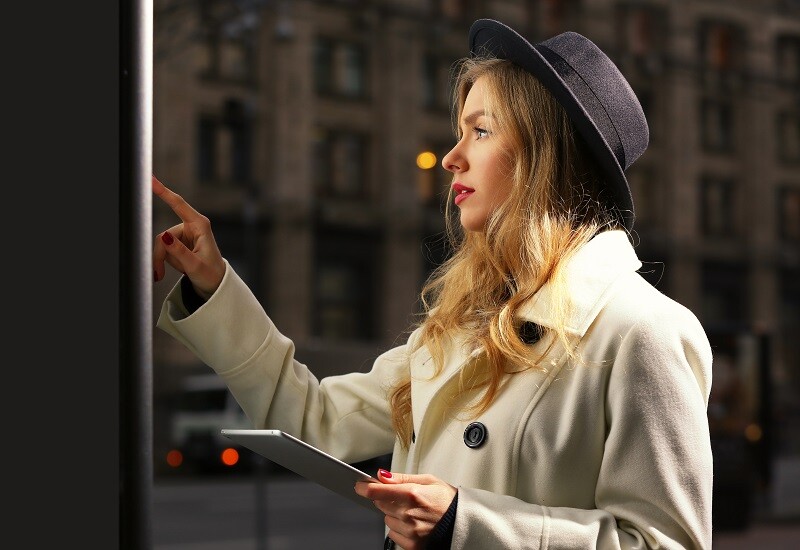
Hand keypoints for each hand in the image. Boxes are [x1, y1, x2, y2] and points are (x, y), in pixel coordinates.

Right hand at [152, 175, 225, 298]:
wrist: (215, 283)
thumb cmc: (210, 274)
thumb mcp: (195, 265)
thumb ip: (179, 251)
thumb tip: (165, 236)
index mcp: (200, 226)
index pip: (178, 205)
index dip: (163, 192)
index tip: (151, 179)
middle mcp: (192, 226)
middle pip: (164, 235)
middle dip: (160, 254)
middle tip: (157, 273)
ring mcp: (184, 233)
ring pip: (161, 243)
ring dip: (162, 259)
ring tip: (169, 273)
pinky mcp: (179, 241)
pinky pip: (164, 248)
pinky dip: (165, 260)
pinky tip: (177, 267)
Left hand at [355, 469, 456, 549]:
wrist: (463, 524)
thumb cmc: (448, 501)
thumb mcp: (428, 480)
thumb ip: (402, 478)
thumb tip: (382, 475)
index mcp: (412, 494)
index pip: (377, 491)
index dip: (364, 487)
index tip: (359, 485)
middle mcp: (408, 514)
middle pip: (380, 504)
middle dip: (385, 498)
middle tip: (402, 497)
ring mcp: (409, 531)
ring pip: (386, 519)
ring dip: (394, 514)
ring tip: (413, 512)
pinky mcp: (411, 545)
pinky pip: (393, 535)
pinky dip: (400, 529)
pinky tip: (414, 524)